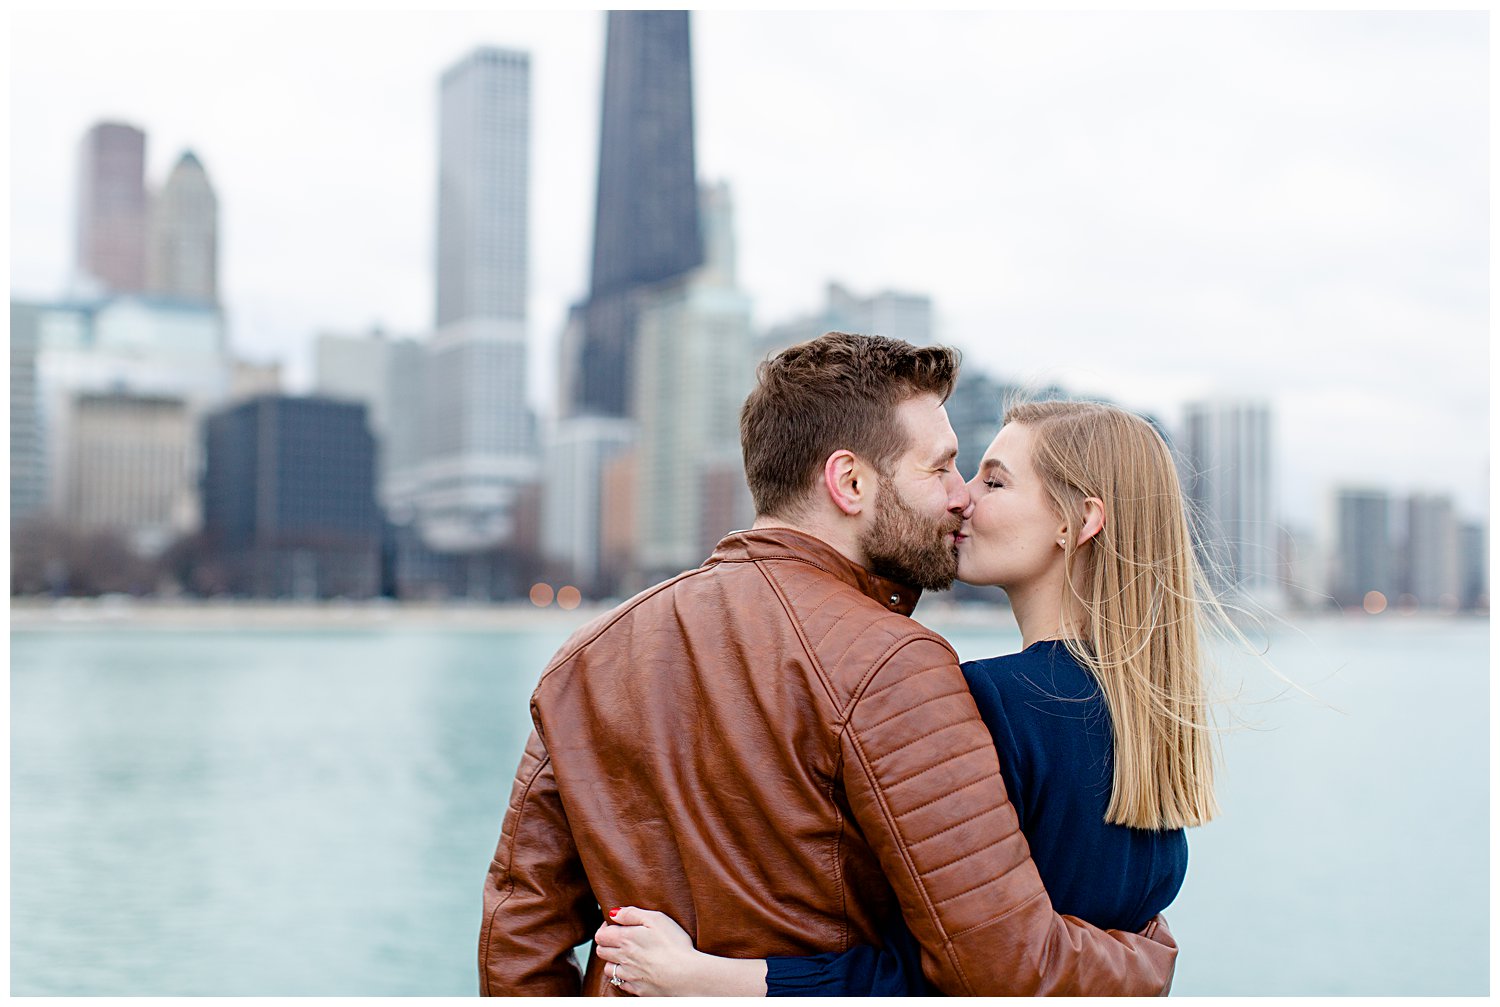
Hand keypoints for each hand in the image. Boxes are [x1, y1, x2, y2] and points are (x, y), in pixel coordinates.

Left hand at [593, 906, 766, 995]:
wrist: (690, 979)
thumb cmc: (678, 946)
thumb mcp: (657, 919)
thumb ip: (634, 912)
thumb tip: (614, 910)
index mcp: (625, 939)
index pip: (602, 933)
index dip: (608, 928)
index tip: (618, 925)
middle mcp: (624, 960)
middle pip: (603, 951)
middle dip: (610, 944)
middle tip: (627, 938)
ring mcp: (630, 978)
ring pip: (611, 970)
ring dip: (617, 963)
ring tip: (633, 957)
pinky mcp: (640, 992)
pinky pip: (623, 985)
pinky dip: (626, 979)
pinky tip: (638, 974)